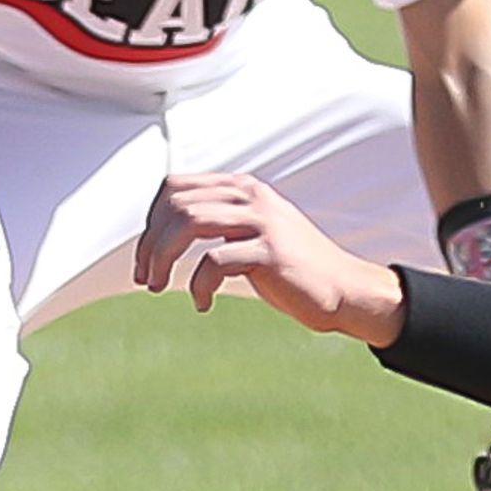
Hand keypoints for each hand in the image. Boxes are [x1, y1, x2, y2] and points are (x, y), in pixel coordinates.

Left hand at [134, 172, 405, 342]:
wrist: (345, 290)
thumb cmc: (292, 269)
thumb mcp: (252, 233)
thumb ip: (219, 221)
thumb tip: (163, 230)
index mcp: (243, 188)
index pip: (176, 187)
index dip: (150, 222)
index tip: (145, 256)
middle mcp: (251, 196)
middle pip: (176, 204)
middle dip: (150, 244)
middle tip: (146, 279)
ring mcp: (263, 221)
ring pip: (188, 222)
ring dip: (162, 258)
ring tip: (158, 287)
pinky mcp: (271, 252)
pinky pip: (213, 261)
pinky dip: (198, 286)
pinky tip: (203, 304)